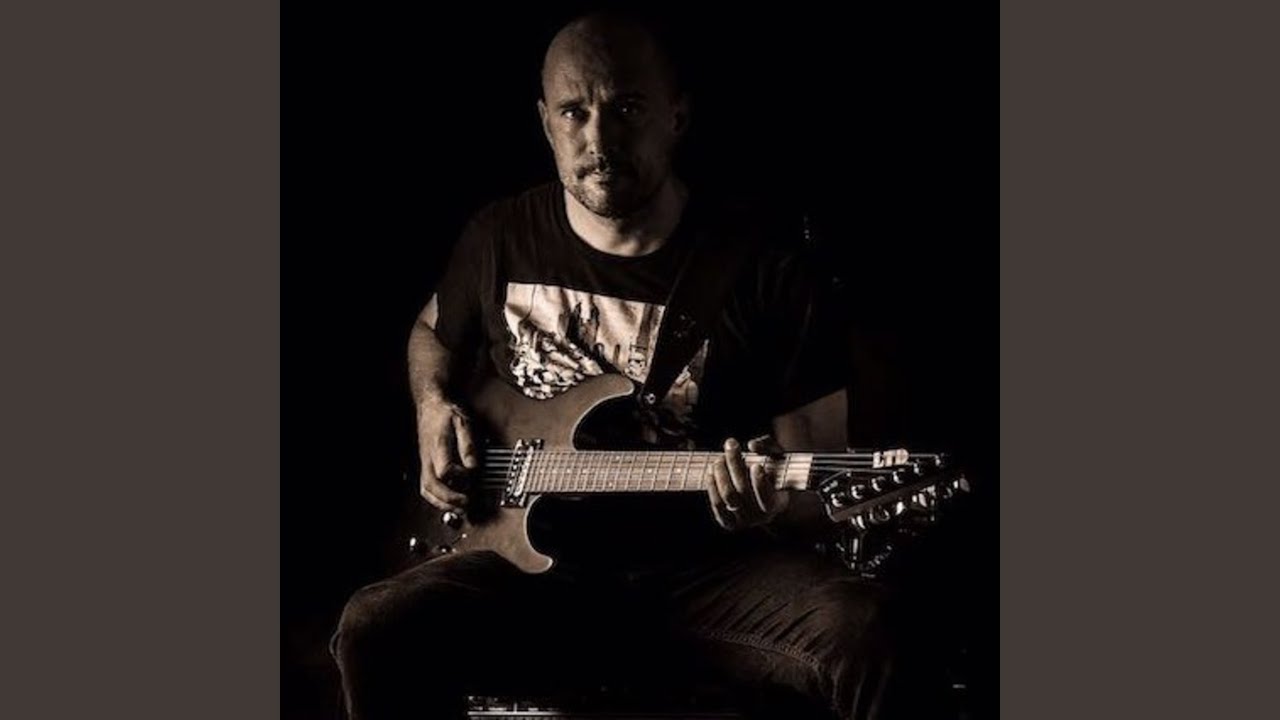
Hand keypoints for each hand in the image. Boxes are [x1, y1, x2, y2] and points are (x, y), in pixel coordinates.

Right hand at [416, 397, 477, 511]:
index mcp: (438, 447)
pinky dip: (437, 500)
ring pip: (427, 490)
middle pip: (432, 486)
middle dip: (449, 499)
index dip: (459, 478)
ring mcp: (425, 464)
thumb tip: (473, 467)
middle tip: (466, 503)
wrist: (431, 406)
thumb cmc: (446, 414)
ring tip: (459, 509)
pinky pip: (427, 488)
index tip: (472, 476)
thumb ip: (468, 446)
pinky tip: (448, 503)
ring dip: (442, 504)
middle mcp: (428, 458)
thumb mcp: (463, 423)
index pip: (444, 470)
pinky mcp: (426, 467)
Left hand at [706, 435, 789, 529]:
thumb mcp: (777, 457)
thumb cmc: (772, 472)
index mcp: (777, 505)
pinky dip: (712, 487)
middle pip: (743, 491)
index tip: (756, 465)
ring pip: (728, 496)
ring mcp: (743, 521)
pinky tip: (711, 472)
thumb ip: (769, 447)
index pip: (767, 499)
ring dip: (721, 474)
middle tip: (731, 444)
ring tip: (720, 459)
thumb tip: (752, 445)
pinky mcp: (728, 523)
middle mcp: (760, 517)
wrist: (764, 498)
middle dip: (735, 464)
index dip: (760, 483)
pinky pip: (717, 505)